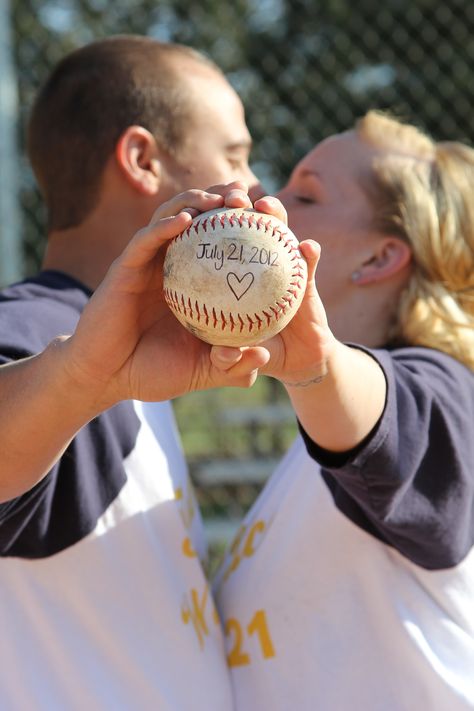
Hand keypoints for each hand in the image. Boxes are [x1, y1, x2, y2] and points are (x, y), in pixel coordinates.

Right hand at [61, 183, 269, 408]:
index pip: (221, 243)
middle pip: (198, 219)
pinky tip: (184, 219)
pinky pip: (145, 241)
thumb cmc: (154, 372)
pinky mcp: (125, 268)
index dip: (244, 225)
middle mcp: (171, 266)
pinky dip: (164, 226)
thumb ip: (231, 365)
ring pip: (170, 217)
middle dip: (223, 199)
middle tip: (247, 197)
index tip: (271, 218)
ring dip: (195, 201)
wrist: (108, 378)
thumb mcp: (202, 371)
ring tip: (220, 197)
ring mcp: (147, 263)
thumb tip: (264, 357)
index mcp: (191, 283)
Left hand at [210, 194, 336, 386]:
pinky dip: (308, 254)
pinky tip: (308, 248)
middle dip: (233, 202)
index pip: (208, 243)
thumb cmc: (256, 356)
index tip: (196, 211)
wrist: (295, 361)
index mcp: (223, 281)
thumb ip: (229, 360)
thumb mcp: (236, 364)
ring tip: (265, 208)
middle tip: (231, 200)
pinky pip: (307, 263)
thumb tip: (223, 354)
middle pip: (240, 225)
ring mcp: (277, 268)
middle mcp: (250, 267)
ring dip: (274, 215)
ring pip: (275, 232)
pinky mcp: (304, 276)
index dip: (202, 222)